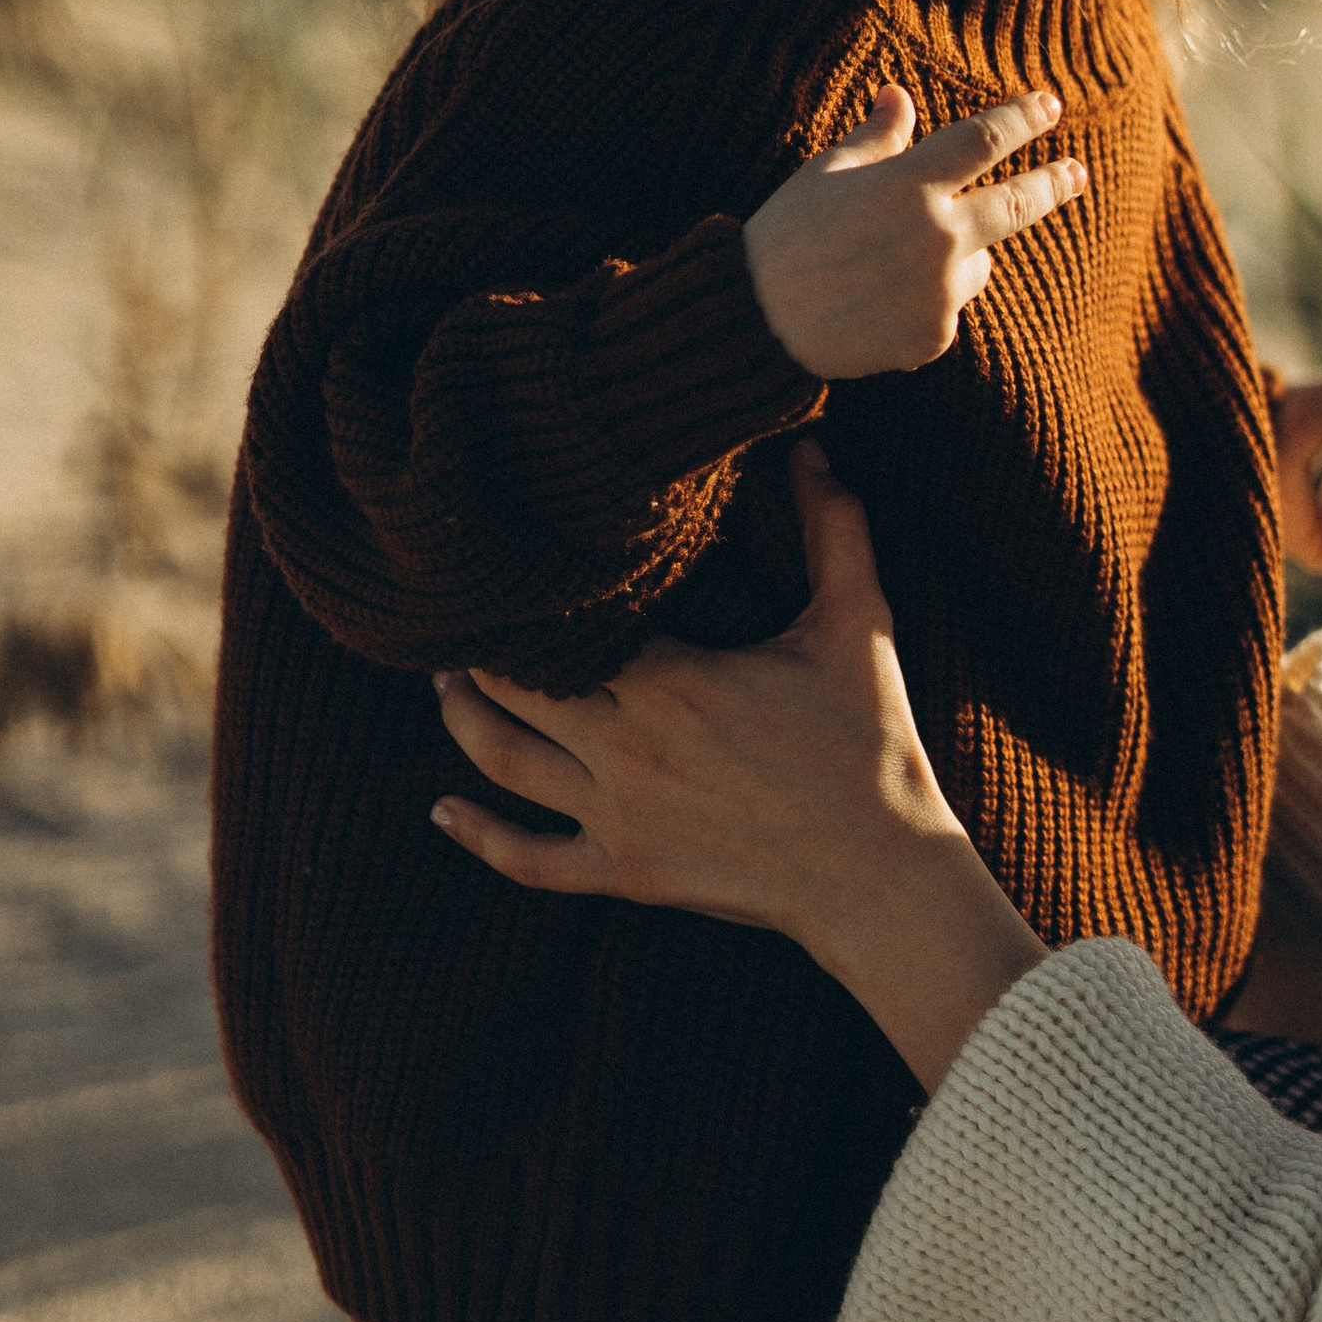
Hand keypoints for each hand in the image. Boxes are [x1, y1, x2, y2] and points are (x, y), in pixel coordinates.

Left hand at [430, 440, 1045, 1089]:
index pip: (574, 621)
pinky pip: (528, 860)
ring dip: (464, 720)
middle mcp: (628, 747)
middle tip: (458, 615)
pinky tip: (442, 810)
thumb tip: (812, 447)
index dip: (537, 592)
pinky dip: (477, 836)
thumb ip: (833, 528)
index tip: (510, 558)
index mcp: (674, 681)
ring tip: (444, 685)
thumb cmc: (871, 745)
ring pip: (506, 762)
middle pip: (519, 687)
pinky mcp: (625, 874)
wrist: (879, 873)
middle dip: (480, 651)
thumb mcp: (857, 624)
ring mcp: (618, 816)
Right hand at [743, 84, 1085, 377]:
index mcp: (910, 185)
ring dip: (961, 254)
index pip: (986, 140)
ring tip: (896, 262)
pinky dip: (927, 300)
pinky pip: (948, 308)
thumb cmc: (786, 233)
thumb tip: (898, 96)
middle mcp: (937, 237)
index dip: (1023, 118)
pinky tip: (878, 300)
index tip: (1049, 106)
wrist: (757, 321)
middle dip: (1056, 182)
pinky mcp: (933, 337)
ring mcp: (940, 292)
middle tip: (1077, 172)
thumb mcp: (828, 172)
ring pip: (979, 262)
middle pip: (1021, 202)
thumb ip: (877, 136)